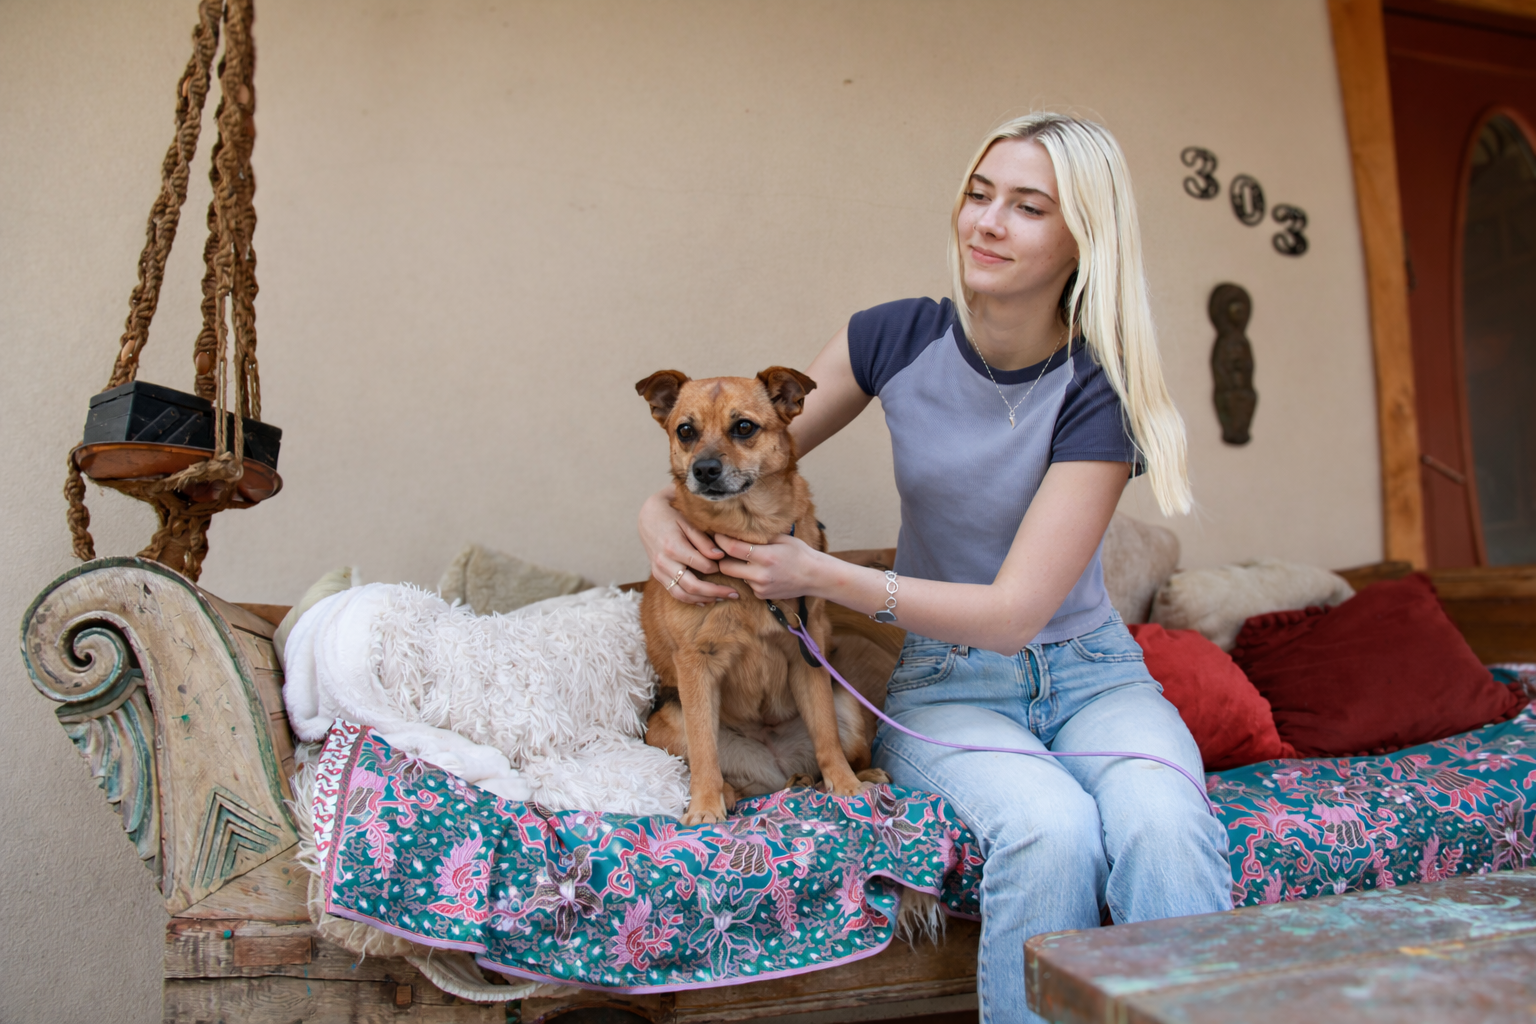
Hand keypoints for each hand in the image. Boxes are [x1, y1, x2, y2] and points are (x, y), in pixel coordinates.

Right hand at [639, 485, 739, 604]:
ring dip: (703, 599)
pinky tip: (705, 600)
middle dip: (715, 592)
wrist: (648, 516)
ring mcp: (658, 571)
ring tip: (722, 599)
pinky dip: (690, 599)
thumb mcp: (688, 522)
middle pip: (692, 585)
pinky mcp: (657, 575)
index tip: (727, 566)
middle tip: (734, 594)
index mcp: (673, 547)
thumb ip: (703, 541)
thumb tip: (720, 556)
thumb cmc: (671, 516)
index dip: (717, 568)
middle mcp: (664, 562)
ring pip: (682, 594)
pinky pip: (674, 592)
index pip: (701, 565)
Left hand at [714, 532, 821, 600]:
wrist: (815, 577)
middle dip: (721, 557)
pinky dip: (748, 577)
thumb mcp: (782, 538)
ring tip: (745, 559)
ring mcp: (760, 587)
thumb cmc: (799, 553)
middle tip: (722, 548)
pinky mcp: (761, 595)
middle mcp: (760, 574)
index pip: (732, 548)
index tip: (716, 533)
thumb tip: (738, 528)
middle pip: (725, 567)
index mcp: (766, 556)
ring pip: (735, 576)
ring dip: (735, 567)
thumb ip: (759, 536)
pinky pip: (746, 584)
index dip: (721, 540)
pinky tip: (760, 571)